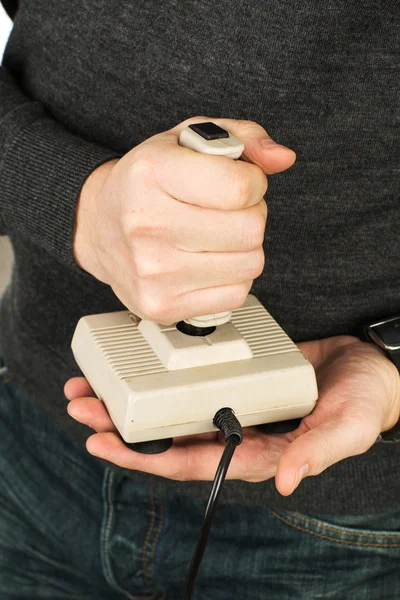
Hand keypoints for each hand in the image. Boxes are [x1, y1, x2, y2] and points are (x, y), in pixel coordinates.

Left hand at [65, 335, 399, 494]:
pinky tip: (137, 364)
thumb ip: (317, 453)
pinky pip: (190, 381)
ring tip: (90, 389)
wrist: (369, 366)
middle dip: (121, 428)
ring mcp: (234, 402)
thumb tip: (285, 482)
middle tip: (80, 408)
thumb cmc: (364, 401)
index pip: (192, 461)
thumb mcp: (346, 428)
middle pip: (168, 436)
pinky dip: (160, 376)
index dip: (146, 457)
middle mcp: (238, 429)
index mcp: (257, 450)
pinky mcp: (235, 376)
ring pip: (172, 409)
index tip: (104, 445)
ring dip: (130, 402)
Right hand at [73, 117, 294, 323]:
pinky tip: (206, 262)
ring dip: (243, 248)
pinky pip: (235, 295)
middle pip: (251, 229)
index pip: (239, 188)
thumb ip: (241, 139)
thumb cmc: (145, 183)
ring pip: (250, 264)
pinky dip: (231, 278)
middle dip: (251, 215)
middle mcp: (147, 224)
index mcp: (151, 173)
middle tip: (225, 211)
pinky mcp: (161, 305)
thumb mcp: (186, 141)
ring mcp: (153, 272)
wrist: (96, 226)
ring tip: (215, 236)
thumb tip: (282, 158)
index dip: (253, 183)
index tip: (238, 183)